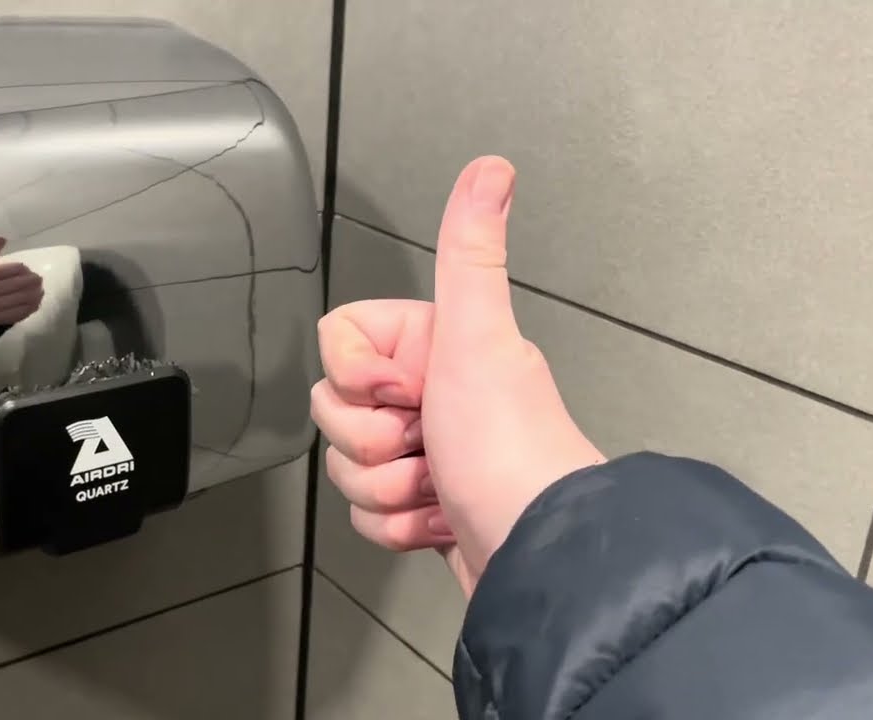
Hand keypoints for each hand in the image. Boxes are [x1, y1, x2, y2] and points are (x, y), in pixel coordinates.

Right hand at [310, 156, 604, 597]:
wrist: (538, 551)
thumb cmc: (508, 447)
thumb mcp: (478, 340)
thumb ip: (470, 254)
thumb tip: (491, 167)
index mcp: (432, 347)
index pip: (338, 343)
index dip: (356, 375)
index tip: (405, 391)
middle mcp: (429, 394)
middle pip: (335, 409)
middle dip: (370, 441)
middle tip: (426, 443)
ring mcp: (422, 453)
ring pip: (346, 465)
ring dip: (386, 489)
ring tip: (440, 489)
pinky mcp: (419, 507)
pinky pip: (365, 511)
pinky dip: (397, 526)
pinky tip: (439, 520)